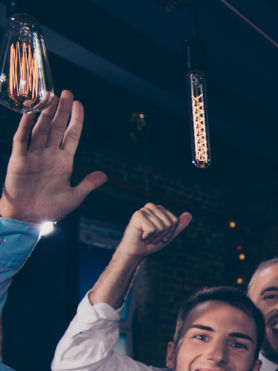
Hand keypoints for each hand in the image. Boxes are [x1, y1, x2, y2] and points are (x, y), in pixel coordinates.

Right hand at [0, 90, 106, 222]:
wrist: (28, 218)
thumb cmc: (50, 209)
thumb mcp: (74, 197)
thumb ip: (87, 184)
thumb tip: (104, 175)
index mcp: (64, 162)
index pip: (71, 136)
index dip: (75, 120)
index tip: (79, 104)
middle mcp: (49, 155)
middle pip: (56, 128)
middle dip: (61, 110)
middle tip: (65, 92)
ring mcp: (34, 156)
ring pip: (40, 129)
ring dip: (44, 114)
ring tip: (49, 97)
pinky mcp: (19, 160)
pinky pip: (22, 141)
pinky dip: (25, 127)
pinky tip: (29, 114)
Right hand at [116, 204, 191, 259]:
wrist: (136, 251)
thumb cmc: (151, 243)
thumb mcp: (169, 234)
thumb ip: (179, 225)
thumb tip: (189, 214)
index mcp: (159, 209)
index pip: (175, 221)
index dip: (170, 232)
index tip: (160, 236)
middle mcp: (151, 207)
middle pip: (170, 223)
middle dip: (163, 235)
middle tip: (152, 237)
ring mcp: (144, 210)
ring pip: (162, 226)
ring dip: (155, 236)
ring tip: (146, 237)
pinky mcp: (138, 215)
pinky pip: (153, 229)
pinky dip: (148, 236)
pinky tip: (141, 236)